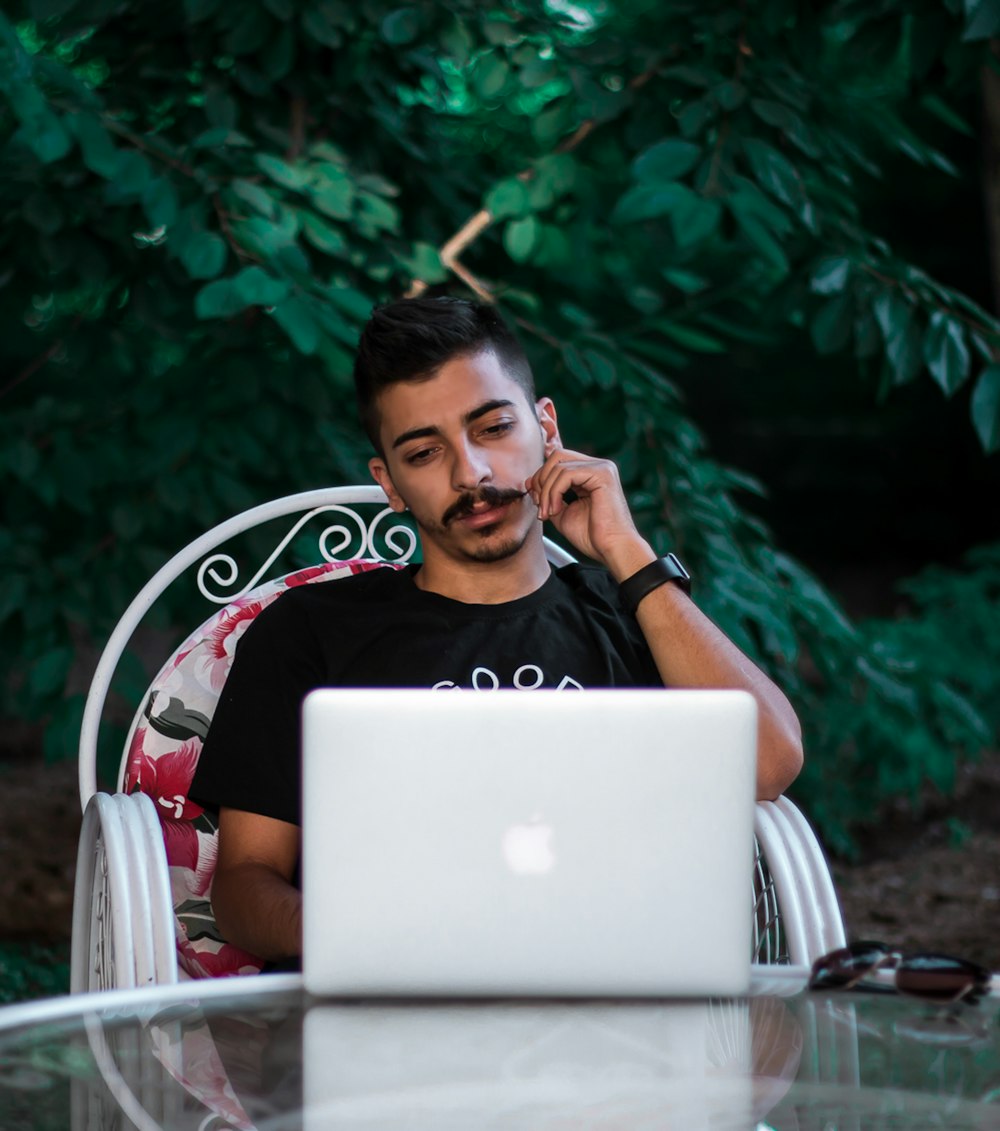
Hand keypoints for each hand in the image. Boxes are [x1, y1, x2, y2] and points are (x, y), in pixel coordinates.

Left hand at [524, 448, 654, 579]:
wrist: (612, 550)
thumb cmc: (592, 536)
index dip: (541, 478)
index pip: (558, 461)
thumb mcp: (562, 514)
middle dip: (541, 480)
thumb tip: (529, 481)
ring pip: (559, 466)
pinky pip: (566, 474)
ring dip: (546, 492)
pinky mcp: (602, 474)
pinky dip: (554, 492)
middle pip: (557, 456)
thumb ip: (548, 496)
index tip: (537, 502)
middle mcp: (598, 466)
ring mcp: (602, 468)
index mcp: (590, 473)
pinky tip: (556, 510)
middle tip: (540, 506)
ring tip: (548, 513)